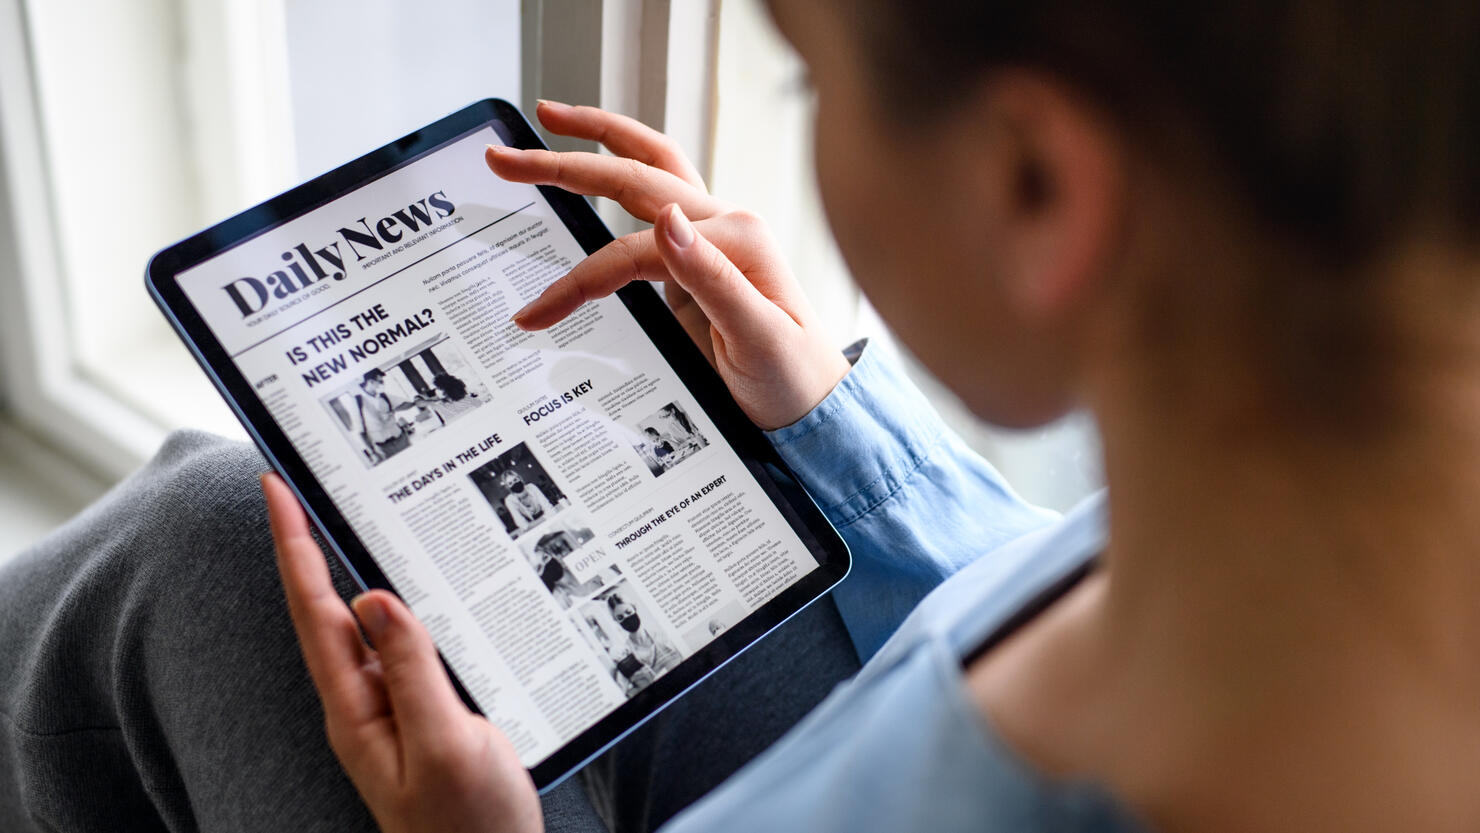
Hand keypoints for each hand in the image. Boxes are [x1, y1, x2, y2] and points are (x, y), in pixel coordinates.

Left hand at [264, 473, 541, 832]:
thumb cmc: (470, 824)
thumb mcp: (445, 745)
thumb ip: (412, 672)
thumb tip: (374, 597)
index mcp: (356, 709)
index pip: (315, 611)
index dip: (294, 547)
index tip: (276, 489)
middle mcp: (363, 702)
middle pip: (326, 609)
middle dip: (306, 544)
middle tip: (298, 484)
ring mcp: (390, 707)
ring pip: (363, 622)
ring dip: (348, 567)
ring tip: (340, 513)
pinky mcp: (422, 711)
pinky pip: (401, 644)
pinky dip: (399, 602)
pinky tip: (410, 584)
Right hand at [487, 100, 850, 429]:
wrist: (814, 407)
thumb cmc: (793, 379)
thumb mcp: (758, 338)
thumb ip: (714, 278)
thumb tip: (669, 219)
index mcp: (736, 241)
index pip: (636, 248)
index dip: (582, 278)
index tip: (538, 312)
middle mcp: (723, 226)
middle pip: (635, 176)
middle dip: (566, 162)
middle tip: (507, 158)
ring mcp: (710, 238)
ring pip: (648, 169)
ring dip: (597, 141)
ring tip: (548, 119)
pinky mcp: (698, 258)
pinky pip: (650, 204)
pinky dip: (617, 175)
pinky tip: (590, 163)